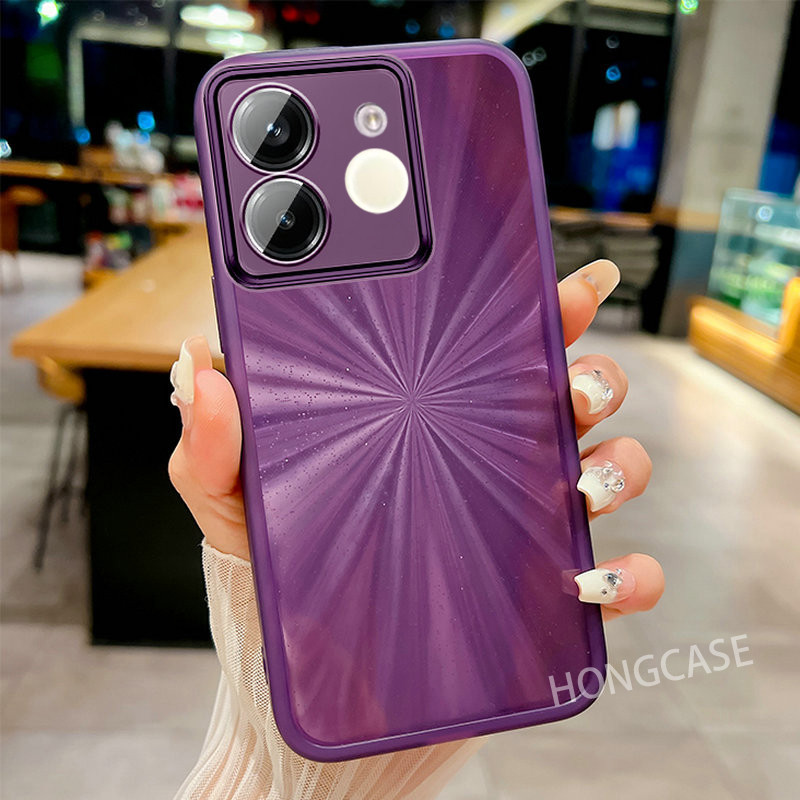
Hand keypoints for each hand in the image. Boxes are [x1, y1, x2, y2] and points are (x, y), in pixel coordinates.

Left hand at [168, 259, 663, 618]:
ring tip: (581, 483)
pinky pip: (612, 580)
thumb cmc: (274, 592)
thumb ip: (212, 443)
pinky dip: (626, 575)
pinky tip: (591, 579)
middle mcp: (483, 468)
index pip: (494, 351)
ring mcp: (518, 533)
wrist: (305, 705)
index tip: (566, 286)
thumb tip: (198, 363)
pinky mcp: (540, 604)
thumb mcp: (232, 508)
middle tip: (573, 386)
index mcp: (427, 427)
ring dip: (619, 466)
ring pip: (609, 472)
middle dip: (594, 375)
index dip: (540, 310)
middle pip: (571, 397)